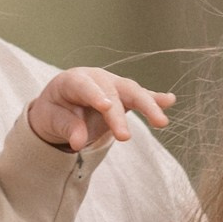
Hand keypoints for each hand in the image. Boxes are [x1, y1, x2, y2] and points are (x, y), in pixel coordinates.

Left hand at [28, 68, 174, 153]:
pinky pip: (142, 96)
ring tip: (161, 122)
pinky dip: (156, 99)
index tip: (106, 107)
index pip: (85, 86)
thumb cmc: (55, 112)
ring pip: (132, 92)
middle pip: (113, 91)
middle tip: (125, 137)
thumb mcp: (52, 121)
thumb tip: (78, 143)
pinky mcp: (125, 95)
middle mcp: (97, 78)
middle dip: (121, 113)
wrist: (61, 108)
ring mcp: (113, 85)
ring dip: (148, 106)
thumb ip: (67, 128)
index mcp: (73, 80)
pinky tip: (170, 101)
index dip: (96, 95)